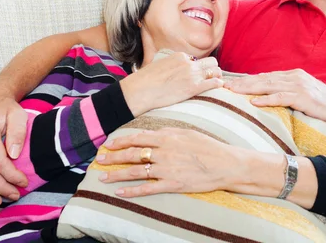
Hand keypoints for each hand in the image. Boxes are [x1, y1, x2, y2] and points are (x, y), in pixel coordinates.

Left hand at [95, 128, 242, 196]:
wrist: (225, 164)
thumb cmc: (208, 146)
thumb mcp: (188, 132)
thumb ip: (168, 133)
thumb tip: (153, 134)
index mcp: (167, 137)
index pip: (138, 138)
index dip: (121, 141)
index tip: (109, 144)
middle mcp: (163, 152)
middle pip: (132, 154)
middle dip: (113, 157)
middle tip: (100, 160)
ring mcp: (166, 169)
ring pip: (135, 171)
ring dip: (117, 175)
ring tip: (103, 177)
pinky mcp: (172, 184)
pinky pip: (147, 188)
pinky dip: (132, 191)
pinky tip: (121, 192)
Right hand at [119, 52, 223, 115]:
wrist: (140, 90)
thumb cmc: (145, 80)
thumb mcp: (160, 65)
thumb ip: (171, 65)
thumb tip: (173, 70)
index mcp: (180, 56)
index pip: (198, 59)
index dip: (201, 66)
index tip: (200, 73)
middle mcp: (188, 63)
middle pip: (211, 62)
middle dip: (212, 69)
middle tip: (211, 76)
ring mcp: (192, 74)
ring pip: (215, 71)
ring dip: (217, 76)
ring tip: (216, 82)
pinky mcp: (193, 87)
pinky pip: (213, 82)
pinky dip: (218, 84)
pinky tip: (218, 86)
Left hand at [225, 69, 325, 125]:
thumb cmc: (324, 106)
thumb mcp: (303, 96)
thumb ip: (286, 94)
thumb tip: (267, 99)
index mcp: (292, 76)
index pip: (264, 77)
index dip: (246, 80)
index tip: (230, 84)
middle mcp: (294, 77)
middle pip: (263, 79)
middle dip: (242, 83)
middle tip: (224, 86)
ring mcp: (299, 85)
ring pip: (269, 86)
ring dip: (249, 88)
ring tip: (233, 91)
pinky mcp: (304, 97)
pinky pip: (282, 97)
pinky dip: (267, 99)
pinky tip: (254, 101)